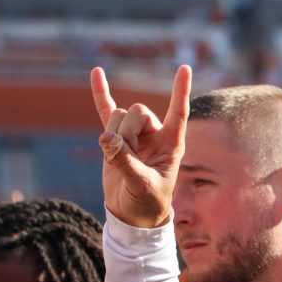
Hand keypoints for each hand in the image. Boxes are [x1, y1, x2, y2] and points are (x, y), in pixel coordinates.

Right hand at [91, 65, 191, 227]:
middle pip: (137, 112)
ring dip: (114, 134)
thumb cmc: (147, 201)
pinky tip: (96, 72)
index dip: (180, 91)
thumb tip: (106, 138)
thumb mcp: (141, 185)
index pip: (178, 112)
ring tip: (119, 158)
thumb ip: (125, 162)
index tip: (184, 68)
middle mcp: (155, 134)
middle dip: (127, 131)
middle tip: (128, 156)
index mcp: (171, 143)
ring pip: (119, 115)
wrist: (133, 213)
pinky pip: (106, 111)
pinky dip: (100, 93)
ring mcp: (134, 134)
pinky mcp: (115, 138)